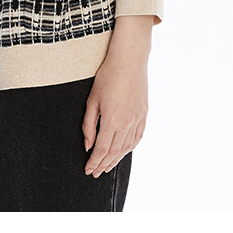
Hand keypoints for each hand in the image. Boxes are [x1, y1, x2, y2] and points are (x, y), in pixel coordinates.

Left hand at [82, 15, 150, 177]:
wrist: (129, 60)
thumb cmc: (107, 76)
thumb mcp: (92, 100)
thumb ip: (89, 125)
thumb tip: (87, 145)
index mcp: (112, 120)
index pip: (101, 149)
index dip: (94, 162)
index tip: (88, 170)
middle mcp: (127, 123)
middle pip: (114, 152)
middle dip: (103, 164)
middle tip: (95, 172)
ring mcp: (137, 119)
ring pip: (126, 148)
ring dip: (116, 160)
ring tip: (107, 166)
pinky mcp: (144, 115)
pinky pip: (137, 138)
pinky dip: (129, 148)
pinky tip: (123, 153)